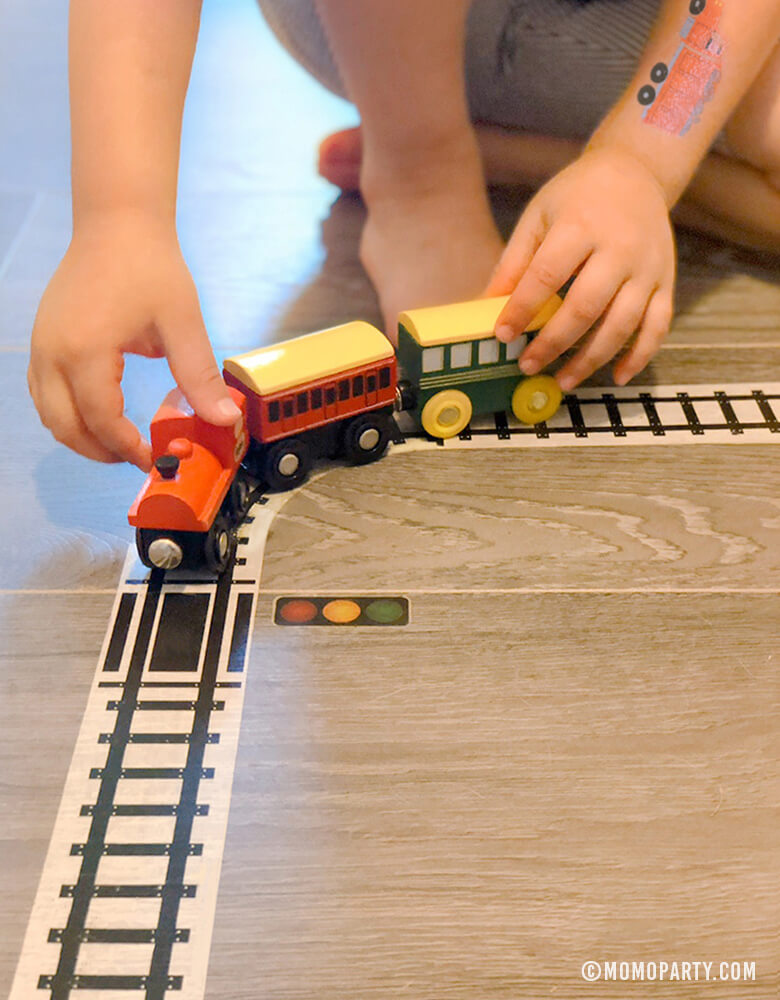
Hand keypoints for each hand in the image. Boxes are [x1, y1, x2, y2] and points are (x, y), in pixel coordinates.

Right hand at [29, 211, 240, 470]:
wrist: (118, 223)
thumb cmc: (149, 265)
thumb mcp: (183, 324)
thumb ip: (199, 376)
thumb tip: (224, 418)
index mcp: (85, 351)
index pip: (101, 421)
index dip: (128, 448)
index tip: (154, 458)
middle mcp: (52, 352)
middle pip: (66, 427)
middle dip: (102, 452)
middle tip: (139, 457)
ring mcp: (40, 345)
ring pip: (49, 414)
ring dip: (82, 436)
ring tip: (121, 442)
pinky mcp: (41, 339)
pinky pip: (43, 392)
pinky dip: (67, 413)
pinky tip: (100, 414)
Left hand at [486, 147, 675, 388]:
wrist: (636, 173)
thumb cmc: (578, 197)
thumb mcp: (539, 216)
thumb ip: (514, 262)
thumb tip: (487, 307)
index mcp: (581, 225)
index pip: (547, 275)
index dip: (522, 309)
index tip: (502, 334)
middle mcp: (620, 248)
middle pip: (585, 307)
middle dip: (553, 343)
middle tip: (527, 364)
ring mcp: (648, 267)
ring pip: (622, 325)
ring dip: (590, 360)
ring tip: (562, 381)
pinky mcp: (666, 281)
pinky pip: (657, 326)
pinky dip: (639, 356)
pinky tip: (616, 377)